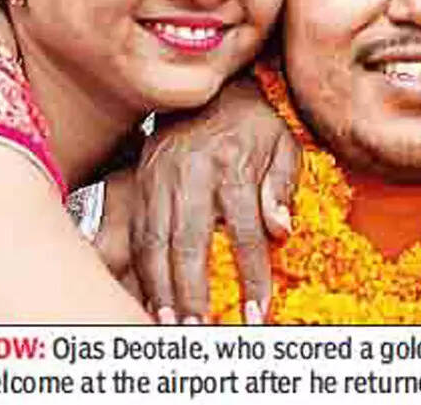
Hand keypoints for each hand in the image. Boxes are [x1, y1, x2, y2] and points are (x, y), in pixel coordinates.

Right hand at [129, 75, 299, 323]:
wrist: (211, 90)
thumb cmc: (253, 124)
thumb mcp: (283, 143)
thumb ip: (283, 186)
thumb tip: (281, 230)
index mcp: (234, 165)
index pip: (244, 230)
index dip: (252, 274)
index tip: (258, 311)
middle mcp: (193, 174)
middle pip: (188, 243)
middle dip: (193, 293)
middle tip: (200, 329)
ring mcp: (161, 179)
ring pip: (154, 242)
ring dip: (160, 288)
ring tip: (170, 323)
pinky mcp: (141, 183)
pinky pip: (136, 232)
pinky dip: (141, 268)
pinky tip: (150, 294)